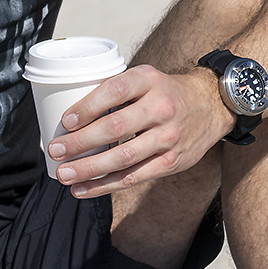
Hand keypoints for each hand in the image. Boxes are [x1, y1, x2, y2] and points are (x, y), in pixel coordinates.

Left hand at [46, 64, 232, 197]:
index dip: (88, 107)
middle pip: (115, 128)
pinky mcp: (172, 161)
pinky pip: (133, 177)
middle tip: (55, 150)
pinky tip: (83, 189)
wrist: (212, 105)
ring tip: (64, 175)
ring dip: (89, 169)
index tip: (65, 121)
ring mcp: (168, 136)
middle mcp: (161, 107)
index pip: (115, 91)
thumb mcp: (145, 79)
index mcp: (149, 80)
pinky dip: (105, 186)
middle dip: (80, 142)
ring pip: (123, 158)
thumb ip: (116, 91)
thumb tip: (69, 116)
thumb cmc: (165, 92)